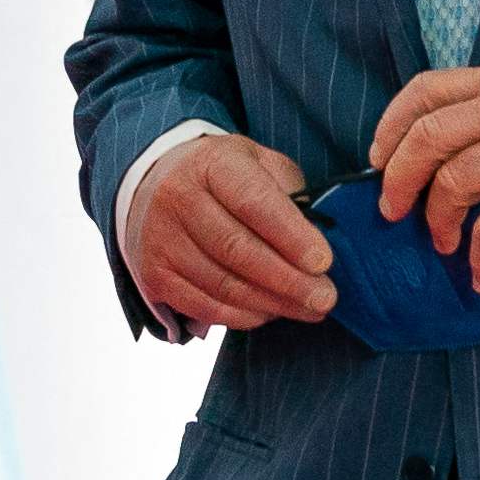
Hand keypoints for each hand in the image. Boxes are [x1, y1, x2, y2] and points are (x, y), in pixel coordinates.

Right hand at [126, 132, 335, 333]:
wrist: (158, 184)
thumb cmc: (223, 177)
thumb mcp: (259, 163)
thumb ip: (289, 193)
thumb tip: (317, 241)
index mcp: (211, 163)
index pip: (252, 201)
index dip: (290, 235)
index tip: (323, 262)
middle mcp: (178, 198)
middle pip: (236, 248)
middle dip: (288, 280)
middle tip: (324, 297)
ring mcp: (162, 239)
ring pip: (222, 284)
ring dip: (271, 303)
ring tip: (307, 309)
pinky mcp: (155, 275)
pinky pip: (204, 306)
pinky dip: (242, 316)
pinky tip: (268, 312)